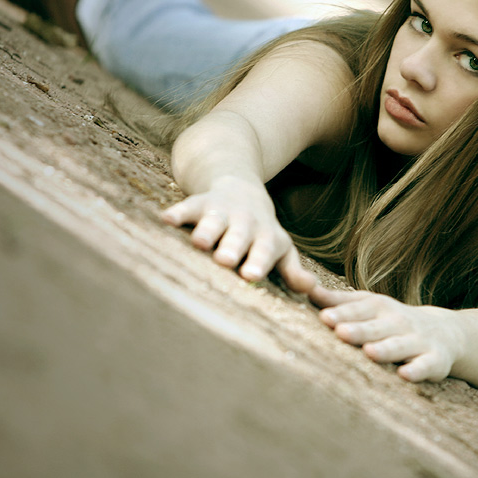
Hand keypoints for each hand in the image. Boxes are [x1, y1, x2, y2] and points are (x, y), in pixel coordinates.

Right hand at [161, 176, 315, 292]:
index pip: (265, 250)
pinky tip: (166, 219)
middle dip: (233, 247)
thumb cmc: (261, 233)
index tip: (251, 275)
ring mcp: (222, 211)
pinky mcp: (200, 202)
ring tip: (199, 242)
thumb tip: (312, 289)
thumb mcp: (280, 249)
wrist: (241, 189)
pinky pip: (188, 206)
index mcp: (266, 237)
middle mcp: (246, 223)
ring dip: (208, 230)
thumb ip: (292, 271)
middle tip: (226, 260)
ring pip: (215, 221)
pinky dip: (178, 212)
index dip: (258, 261)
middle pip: (240, 236)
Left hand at [309, 286, 462, 382]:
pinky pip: (426, 365)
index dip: (342, 313)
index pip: (359, 310)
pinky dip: (418, 370)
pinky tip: (405, 374)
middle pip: (376, 328)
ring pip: (400, 346)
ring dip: (386, 349)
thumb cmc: (393, 319)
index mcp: (380, 308)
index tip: (324, 317)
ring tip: (370, 352)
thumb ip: (339, 301)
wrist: (445, 331)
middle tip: (341, 331)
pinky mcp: (435, 360)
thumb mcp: (370, 305)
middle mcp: (398, 322)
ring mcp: (418, 341)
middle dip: (359, 330)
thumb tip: (305, 289)